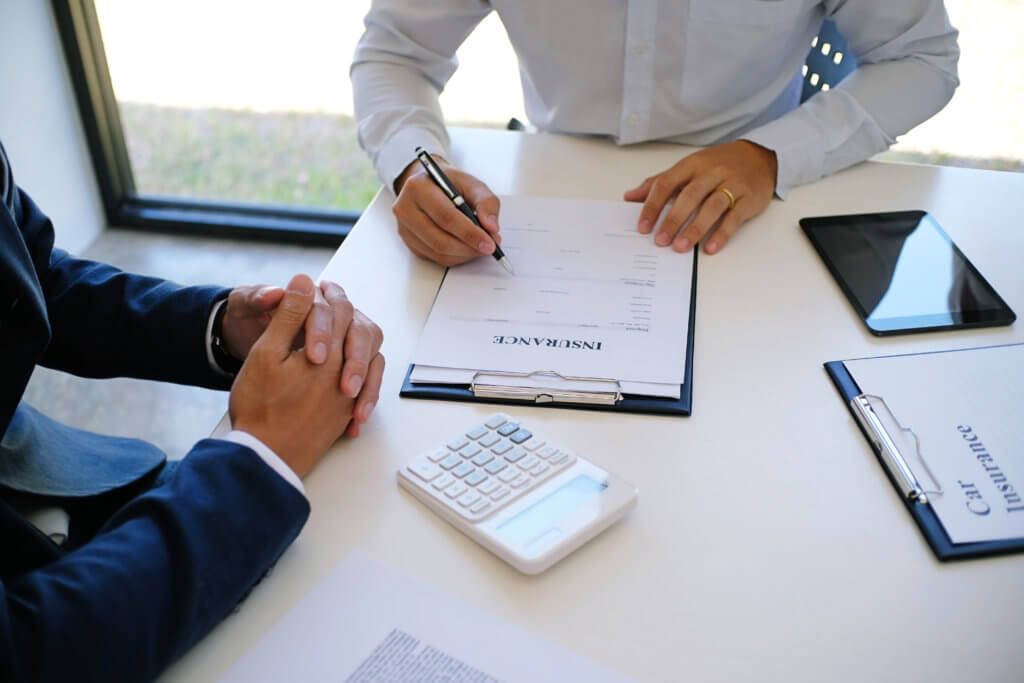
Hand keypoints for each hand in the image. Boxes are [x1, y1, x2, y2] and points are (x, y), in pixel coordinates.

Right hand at [228, 275, 385, 477]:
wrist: (264, 458)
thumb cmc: (260, 406)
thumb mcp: (267, 352)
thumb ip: (290, 315)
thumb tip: (304, 282)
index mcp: (330, 355)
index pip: (342, 313)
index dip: (329, 296)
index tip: (317, 289)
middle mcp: (348, 375)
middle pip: (363, 334)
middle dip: (347, 316)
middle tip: (331, 303)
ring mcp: (350, 398)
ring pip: (372, 362)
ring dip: (360, 346)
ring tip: (344, 335)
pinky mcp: (345, 416)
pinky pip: (367, 390)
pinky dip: (361, 376)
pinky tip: (345, 375)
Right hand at [392, 156, 501, 265]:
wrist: (429, 184)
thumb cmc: (449, 182)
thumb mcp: (471, 183)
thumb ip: (486, 202)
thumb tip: (491, 228)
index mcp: (418, 187)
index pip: (446, 217)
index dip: (470, 233)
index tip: (489, 243)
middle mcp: (406, 208)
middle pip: (440, 239)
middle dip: (469, 248)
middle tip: (488, 248)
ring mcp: (404, 227)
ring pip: (438, 252)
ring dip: (464, 254)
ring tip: (479, 246)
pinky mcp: (409, 241)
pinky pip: (435, 257)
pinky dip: (455, 256)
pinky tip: (466, 248)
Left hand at [624, 140, 777, 254]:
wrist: (759, 157)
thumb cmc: (718, 165)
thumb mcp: (687, 168)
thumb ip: (659, 183)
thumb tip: (629, 197)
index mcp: (692, 165)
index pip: (667, 183)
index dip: (653, 205)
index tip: (642, 227)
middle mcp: (711, 173)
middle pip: (690, 196)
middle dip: (673, 219)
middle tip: (660, 241)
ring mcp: (732, 185)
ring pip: (712, 206)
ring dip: (695, 228)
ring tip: (681, 247)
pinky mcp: (750, 198)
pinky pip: (735, 217)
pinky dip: (722, 233)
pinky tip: (710, 247)